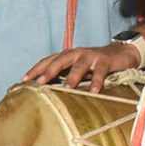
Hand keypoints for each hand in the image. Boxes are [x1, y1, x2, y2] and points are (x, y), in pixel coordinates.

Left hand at [23, 42, 140, 92]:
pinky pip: (100, 72)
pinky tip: (94, 92)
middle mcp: (76, 53)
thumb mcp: (76, 69)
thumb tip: (45, 91)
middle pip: (59, 60)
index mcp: (67, 55)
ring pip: (79, 65)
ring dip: (72, 77)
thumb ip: (64, 75)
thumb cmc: (93, 65)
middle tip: (39, 82)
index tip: (24, 79)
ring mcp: (90, 56)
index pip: (47, 60)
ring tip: (67, 89)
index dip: (36, 69)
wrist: (120, 53)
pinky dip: (97, 81)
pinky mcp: (105, 61)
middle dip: (49, 71)